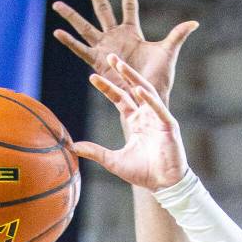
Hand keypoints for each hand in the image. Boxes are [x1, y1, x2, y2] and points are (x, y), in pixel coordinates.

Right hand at [53, 0, 197, 104]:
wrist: (147, 99)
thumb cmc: (158, 80)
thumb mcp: (168, 53)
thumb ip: (177, 35)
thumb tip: (194, 22)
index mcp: (132, 32)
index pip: (129, 5)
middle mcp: (116, 37)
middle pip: (102, 8)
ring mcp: (104, 49)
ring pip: (85, 27)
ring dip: (71, 16)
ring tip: (56, 4)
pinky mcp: (97, 62)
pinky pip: (80, 50)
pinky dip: (69, 42)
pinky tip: (57, 32)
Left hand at [74, 55, 187, 190]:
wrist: (164, 185)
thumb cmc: (143, 173)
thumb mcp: (113, 161)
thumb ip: (95, 152)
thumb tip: (72, 146)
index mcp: (136, 121)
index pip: (120, 98)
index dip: (107, 88)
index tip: (92, 77)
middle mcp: (147, 116)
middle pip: (133, 88)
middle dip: (122, 72)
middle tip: (110, 56)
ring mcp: (158, 119)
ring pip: (146, 92)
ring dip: (134, 78)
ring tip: (122, 65)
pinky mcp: (169, 126)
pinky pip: (158, 109)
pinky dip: (149, 99)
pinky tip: (138, 89)